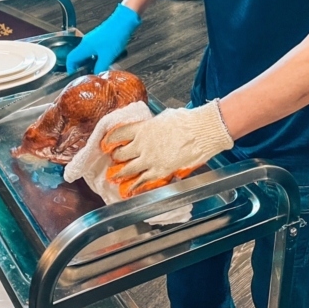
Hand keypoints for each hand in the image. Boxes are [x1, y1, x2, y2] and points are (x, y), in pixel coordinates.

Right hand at [66, 3, 140, 72]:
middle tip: (85, 75)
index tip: (74, 76)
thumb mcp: (107, 56)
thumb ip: (100, 67)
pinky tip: (104, 62)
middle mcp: (86, 42)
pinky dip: (96, 57)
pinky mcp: (100, 38)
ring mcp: (93, 39)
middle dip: (80, 67)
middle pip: (78, 57)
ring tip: (95, 70)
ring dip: (89, 62)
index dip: (70, 69)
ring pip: (86, 54)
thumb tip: (96, 75)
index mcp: (84, 46)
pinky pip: (94, 50)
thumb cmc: (115, 35)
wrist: (124, 21)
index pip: (71, 59)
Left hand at [101, 102, 233, 196]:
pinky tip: (130, 189)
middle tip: (114, 160)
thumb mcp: (164, 118)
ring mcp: (150, 159)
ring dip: (120, 173)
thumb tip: (151, 128)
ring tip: (115, 176)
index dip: (110, 140)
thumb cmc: (187, 121)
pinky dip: (135, 186)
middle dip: (116, 158)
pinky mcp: (160, 171)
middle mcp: (142, 144)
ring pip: (128, 169)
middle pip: (121, 153)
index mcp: (143, 128)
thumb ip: (153, 126)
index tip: (106, 144)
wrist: (201, 131)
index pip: (119, 134)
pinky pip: (143, 181)